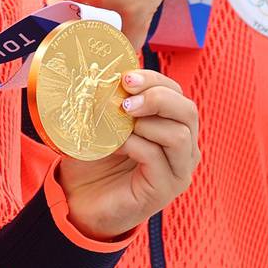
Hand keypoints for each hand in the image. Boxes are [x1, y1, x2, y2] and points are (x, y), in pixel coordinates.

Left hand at [58, 69, 198, 239]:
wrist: (79, 200)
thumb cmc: (95, 159)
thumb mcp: (104, 122)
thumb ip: (113, 99)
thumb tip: (108, 68)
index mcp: (173, 126)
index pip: (178, 94)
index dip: (155, 80)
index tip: (125, 78)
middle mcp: (184, 149)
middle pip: (188, 111)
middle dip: (156, 98)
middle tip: (125, 101)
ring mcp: (178, 171)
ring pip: (179, 135)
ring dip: (145, 124)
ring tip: (119, 127)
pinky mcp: (165, 189)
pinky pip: (157, 157)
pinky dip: (133, 145)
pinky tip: (115, 147)